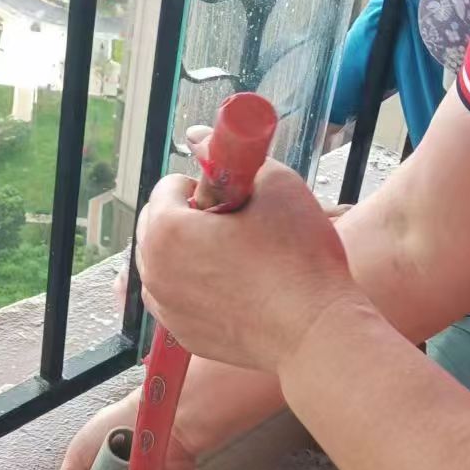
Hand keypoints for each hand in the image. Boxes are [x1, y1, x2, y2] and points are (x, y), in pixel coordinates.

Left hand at [136, 156, 360, 373]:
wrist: (316, 332)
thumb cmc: (299, 258)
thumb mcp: (275, 184)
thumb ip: (229, 155)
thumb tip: (197, 136)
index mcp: (167, 229)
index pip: (170, 186)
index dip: (206, 185)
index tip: (237, 200)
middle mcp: (153, 270)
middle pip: (159, 223)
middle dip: (190, 216)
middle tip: (238, 226)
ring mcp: (165, 306)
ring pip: (165, 260)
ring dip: (190, 250)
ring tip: (239, 257)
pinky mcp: (182, 333)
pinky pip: (177, 296)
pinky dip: (195, 285)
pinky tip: (235, 286)